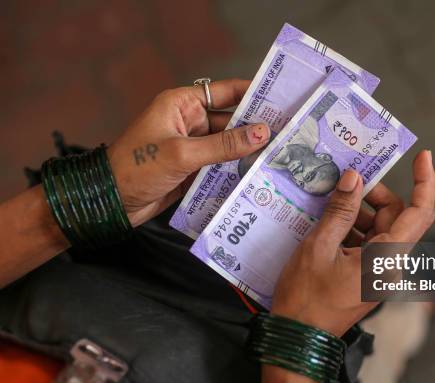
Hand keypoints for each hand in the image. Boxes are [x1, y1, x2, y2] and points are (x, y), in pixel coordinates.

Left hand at [106, 79, 269, 226]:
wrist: (111, 202)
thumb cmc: (138, 168)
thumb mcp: (183, 154)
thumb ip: (224, 145)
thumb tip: (262, 133)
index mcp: (182, 104)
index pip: (225, 92)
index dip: (253, 93)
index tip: (282, 98)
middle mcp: (190, 121)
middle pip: (231, 120)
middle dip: (256, 127)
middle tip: (289, 132)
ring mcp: (192, 146)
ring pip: (228, 145)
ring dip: (248, 151)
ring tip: (281, 155)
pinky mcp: (193, 168)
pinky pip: (221, 165)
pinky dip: (236, 169)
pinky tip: (258, 175)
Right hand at [271, 150, 434, 335]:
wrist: (298, 340)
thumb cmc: (306, 297)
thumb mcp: (319, 247)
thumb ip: (340, 210)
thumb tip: (354, 178)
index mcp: (387, 258)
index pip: (420, 213)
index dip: (426, 182)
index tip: (423, 156)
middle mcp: (390, 265)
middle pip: (397, 217)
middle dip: (374, 195)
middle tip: (345, 182)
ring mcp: (379, 274)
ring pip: (380, 230)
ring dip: (358, 212)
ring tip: (328, 202)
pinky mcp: (366, 278)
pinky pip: (367, 245)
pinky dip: (351, 229)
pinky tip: (326, 223)